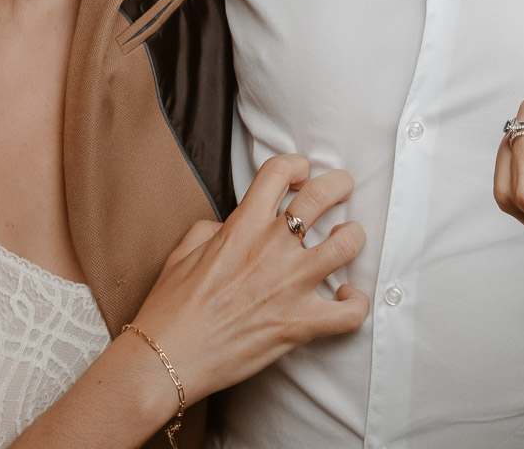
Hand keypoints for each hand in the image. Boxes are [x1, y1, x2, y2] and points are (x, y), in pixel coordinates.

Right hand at [130, 154, 369, 397]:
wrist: (167, 358)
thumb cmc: (170, 309)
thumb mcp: (182, 252)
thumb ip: (211, 230)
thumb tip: (228, 227)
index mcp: (242, 225)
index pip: (279, 172)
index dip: (296, 165)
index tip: (300, 174)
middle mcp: (272, 247)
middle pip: (322, 196)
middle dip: (339, 184)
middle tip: (342, 188)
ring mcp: (291, 285)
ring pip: (347, 245)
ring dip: (353, 237)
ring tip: (347, 239)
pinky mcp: (300, 324)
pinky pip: (349, 312)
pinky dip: (356, 304)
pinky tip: (347, 298)